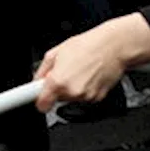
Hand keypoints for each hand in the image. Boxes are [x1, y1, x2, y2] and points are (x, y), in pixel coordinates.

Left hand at [34, 14, 149, 110]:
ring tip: (78, 70)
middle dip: (57, 87)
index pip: (42, 104)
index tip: (36, 97)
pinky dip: (84, 89)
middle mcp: (72, 93)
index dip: (38, 100)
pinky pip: (84, 97)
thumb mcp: (55, 53)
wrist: (113, 47)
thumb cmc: (86, 46)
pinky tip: (88, 75)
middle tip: (65, 72)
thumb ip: (42, 71)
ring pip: (70, 98)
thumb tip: (36, 81)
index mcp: (58, 82)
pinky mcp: (98, 99)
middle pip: (56, 99)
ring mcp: (86, 97)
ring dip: (71, 88)